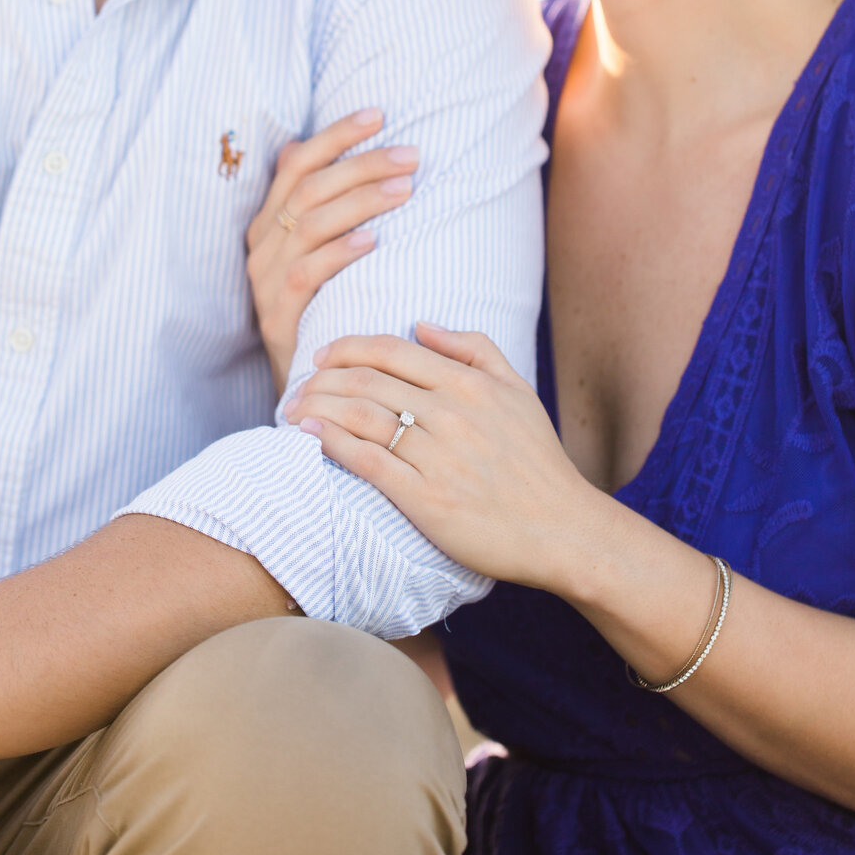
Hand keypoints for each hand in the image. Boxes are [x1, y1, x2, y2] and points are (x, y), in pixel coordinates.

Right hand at [245, 111, 418, 394]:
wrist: (301, 387)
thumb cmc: (319, 309)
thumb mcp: (313, 256)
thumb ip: (318, 208)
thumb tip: (315, 145)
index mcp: (268, 222)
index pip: (297, 162)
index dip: (336, 135)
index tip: (379, 113)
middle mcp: (262, 247)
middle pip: (310, 188)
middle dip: (362, 164)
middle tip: (411, 154)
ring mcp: (266, 283)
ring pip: (310, 224)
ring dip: (360, 200)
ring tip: (406, 187)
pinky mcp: (277, 318)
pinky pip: (307, 274)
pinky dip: (339, 252)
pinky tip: (373, 240)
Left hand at [286, 324, 605, 589]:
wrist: (561, 530)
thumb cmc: (539, 462)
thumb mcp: (518, 391)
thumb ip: (475, 349)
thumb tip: (423, 325)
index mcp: (470, 384)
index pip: (392, 350)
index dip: (348, 347)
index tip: (323, 356)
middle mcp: (452, 414)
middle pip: (367, 380)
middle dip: (321, 378)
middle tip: (298, 385)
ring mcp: (438, 457)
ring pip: (361, 416)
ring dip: (318, 407)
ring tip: (293, 409)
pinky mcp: (426, 499)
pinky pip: (367, 461)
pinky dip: (332, 443)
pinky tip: (309, 436)